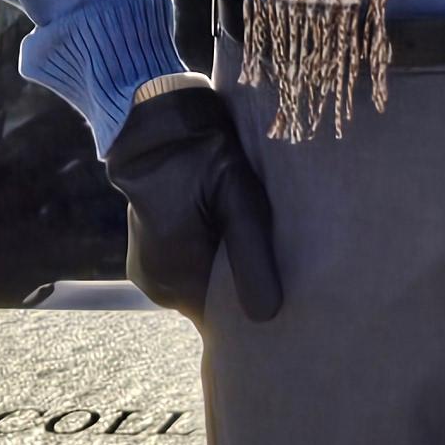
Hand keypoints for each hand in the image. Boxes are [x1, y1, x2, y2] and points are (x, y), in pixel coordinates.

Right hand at [102, 83, 284, 322]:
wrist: (156, 122)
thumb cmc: (201, 155)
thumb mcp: (237, 200)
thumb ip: (250, 255)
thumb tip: (268, 316)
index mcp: (174, 281)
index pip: (222, 321)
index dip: (255, 311)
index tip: (292, 300)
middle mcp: (157, 283)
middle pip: (212, 303)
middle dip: (245, 290)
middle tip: (289, 268)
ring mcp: (151, 268)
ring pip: (203, 284)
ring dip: (229, 270)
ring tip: (267, 248)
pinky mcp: (154, 250)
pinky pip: (191, 266)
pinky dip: (214, 257)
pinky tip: (237, 236)